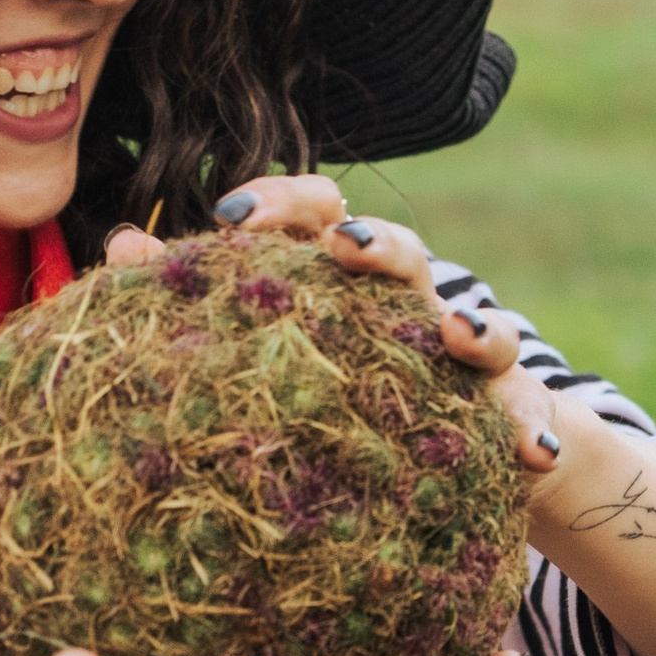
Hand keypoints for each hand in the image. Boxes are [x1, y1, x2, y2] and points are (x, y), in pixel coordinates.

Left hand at [141, 173, 570, 481]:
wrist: (444, 450)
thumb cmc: (328, 386)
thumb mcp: (269, 346)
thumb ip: (203, 299)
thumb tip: (122, 248)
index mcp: (338, 276)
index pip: (315, 209)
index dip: (279, 202)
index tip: (230, 218)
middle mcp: (404, 300)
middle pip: (396, 250)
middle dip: (374, 244)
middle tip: (342, 248)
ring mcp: (460, 354)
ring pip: (475, 323)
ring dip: (474, 325)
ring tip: (456, 336)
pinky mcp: (506, 410)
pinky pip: (526, 415)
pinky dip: (532, 431)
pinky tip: (531, 453)